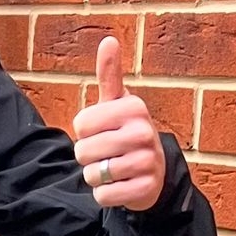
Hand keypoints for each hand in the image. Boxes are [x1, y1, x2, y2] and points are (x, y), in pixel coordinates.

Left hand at [72, 37, 164, 210]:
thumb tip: (108, 39)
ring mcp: (148, 162)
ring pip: (92, 175)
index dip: (83, 131)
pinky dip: (105, 195)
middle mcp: (144, 132)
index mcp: (134, 108)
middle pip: (83, 151)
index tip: (102, 130)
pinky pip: (104, 196)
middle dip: (87, 156)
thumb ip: (109, 74)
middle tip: (107, 153)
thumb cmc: (125, 132)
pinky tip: (120, 186)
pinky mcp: (146, 190)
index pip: (80, 124)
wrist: (154, 173)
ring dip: (95, 176)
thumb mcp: (117, 103)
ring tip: (113, 169)